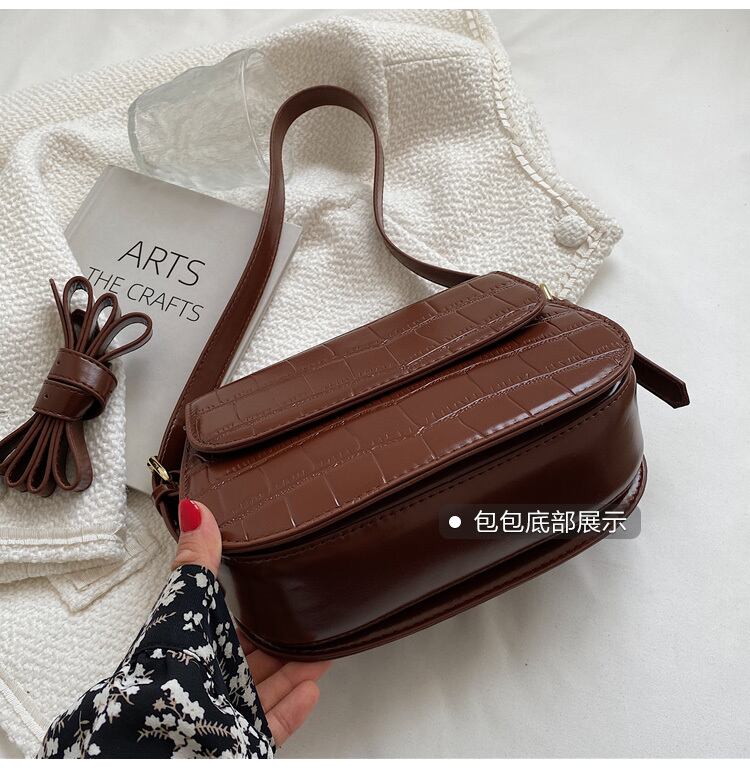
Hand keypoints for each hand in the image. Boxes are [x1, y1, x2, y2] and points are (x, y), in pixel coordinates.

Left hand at [172, 499, 330, 746]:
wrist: (159, 754)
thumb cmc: (165, 681)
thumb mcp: (183, 611)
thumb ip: (196, 566)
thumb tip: (195, 510)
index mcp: (185, 652)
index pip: (217, 628)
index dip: (242, 610)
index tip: (270, 590)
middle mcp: (202, 686)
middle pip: (247, 661)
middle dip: (277, 640)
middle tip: (306, 618)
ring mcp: (222, 720)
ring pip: (265, 691)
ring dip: (294, 669)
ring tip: (321, 647)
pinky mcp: (242, 746)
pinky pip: (273, 726)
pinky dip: (293, 708)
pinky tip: (312, 687)